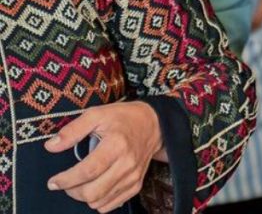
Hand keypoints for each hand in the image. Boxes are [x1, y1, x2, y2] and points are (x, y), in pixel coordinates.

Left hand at [45, 101, 163, 212]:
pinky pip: (112, 205)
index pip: (87, 171)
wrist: (154, 124)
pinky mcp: (136, 184)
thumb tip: (50, 146)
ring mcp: (133, 176)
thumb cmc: (122, 118)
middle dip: (72, 191)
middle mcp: (127, 163)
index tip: (53, 181)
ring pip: (100, 201)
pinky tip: (95, 187)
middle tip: (65, 182)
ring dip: (83, 197)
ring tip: (79, 184)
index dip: (66, 180)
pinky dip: (98, 201)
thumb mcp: (96, 114)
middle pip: (93, 192)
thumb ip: (72, 130)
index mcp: (116, 145)